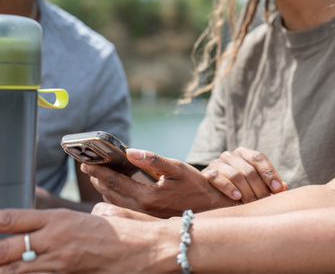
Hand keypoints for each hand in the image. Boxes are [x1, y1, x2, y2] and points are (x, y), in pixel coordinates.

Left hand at [0, 208, 172, 272]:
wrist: (149, 249)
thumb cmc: (130, 229)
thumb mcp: (103, 214)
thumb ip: (84, 217)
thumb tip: (80, 219)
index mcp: (61, 218)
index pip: (14, 219)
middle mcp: (55, 239)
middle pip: (5, 249)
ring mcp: (60, 262)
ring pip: (16, 270)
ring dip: (5, 268)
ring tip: (0, 265)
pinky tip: (21, 273)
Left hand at [82, 149, 236, 217]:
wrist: (211, 207)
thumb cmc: (196, 186)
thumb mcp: (177, 168)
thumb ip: (153, 160)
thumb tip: (130, 152)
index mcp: (147, 196)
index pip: (115, 181)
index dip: (99, 171)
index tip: (87, 162)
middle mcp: (142, 209)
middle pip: (111, 193)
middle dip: (97, 179)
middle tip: (87, 167)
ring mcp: (144, 216)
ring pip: (115, 202)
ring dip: (104, 189)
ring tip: (97, 176)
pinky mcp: (147, 218)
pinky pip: (123, 208)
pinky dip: (114, 197)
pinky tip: (114, 189)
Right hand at [202, 147, 287, 202]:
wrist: (209, 192)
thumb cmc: (239, 189)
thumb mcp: (255, 185)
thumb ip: (270, 185)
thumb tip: (285, 188)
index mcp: (245, 153)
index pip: (259, 158)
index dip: (270, 173)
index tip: (278, 189)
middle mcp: (231, 155)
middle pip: (249, 169)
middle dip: (259, 187)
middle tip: (265, 201)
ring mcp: (218, 162)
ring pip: (236, 174)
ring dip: (246, 190)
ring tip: (252, 202)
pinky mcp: (207, 172)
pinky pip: (218, 178)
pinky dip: (229, 188)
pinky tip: (237, 197)